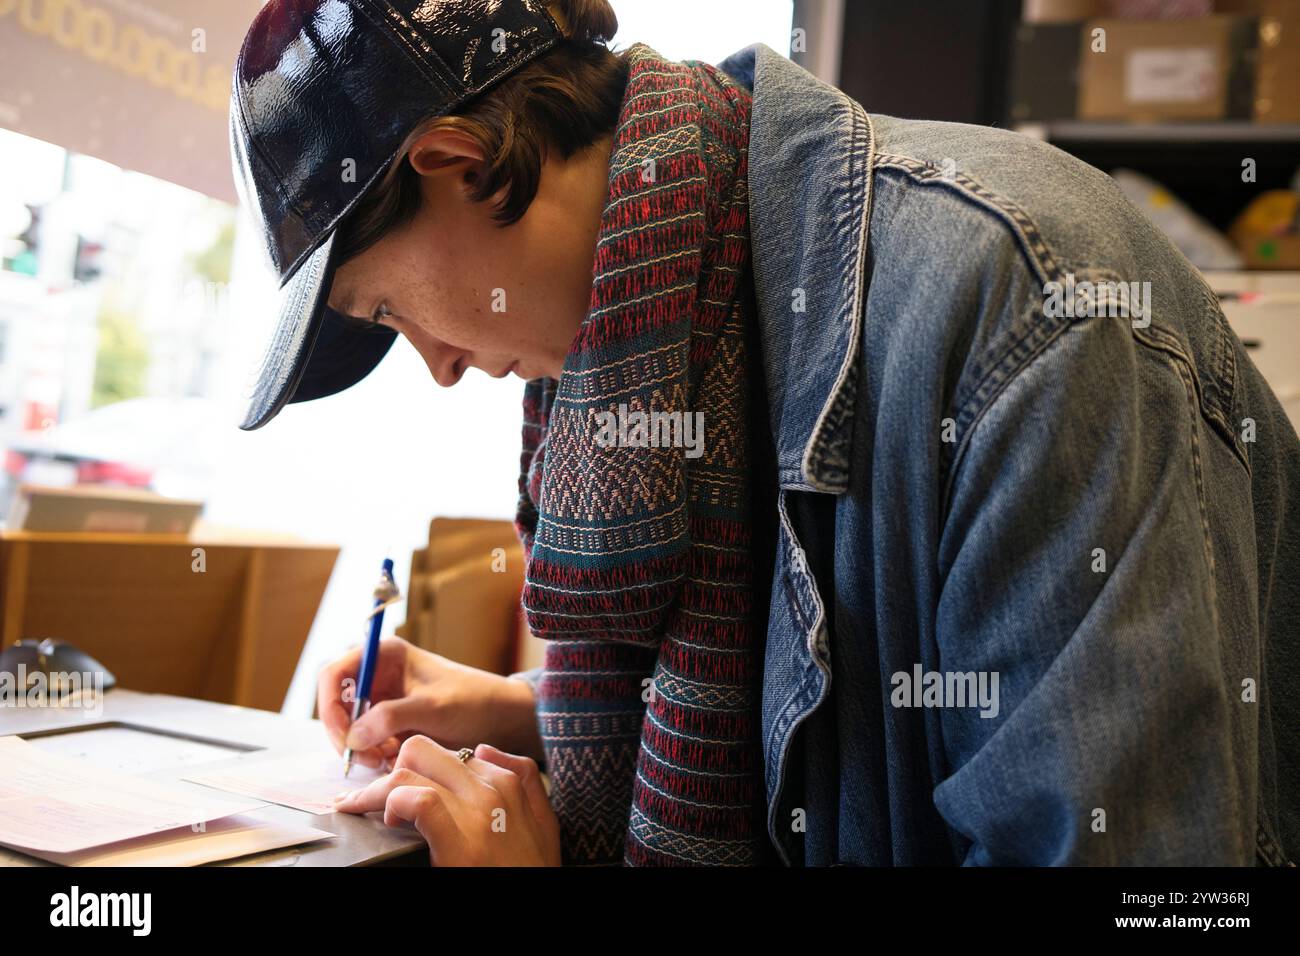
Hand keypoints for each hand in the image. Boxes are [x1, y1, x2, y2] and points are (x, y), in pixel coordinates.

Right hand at [316, 637, 541, 770]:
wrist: (502, 719)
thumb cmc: (474, 701)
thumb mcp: (433, 708)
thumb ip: (391, 718)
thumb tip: (353, 735)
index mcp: (386, 655)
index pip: (334, 674)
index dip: (329, 705)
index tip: (343, 736)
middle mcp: (380, 675)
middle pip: (338, 705)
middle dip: (347, 734)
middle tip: (366, 759)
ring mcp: (385, 700)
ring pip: (351, 727)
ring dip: (362, 748)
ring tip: (387, 760)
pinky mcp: (392, 723)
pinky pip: (368, 741)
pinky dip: (375, 754)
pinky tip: (395, 759)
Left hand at [332, 736, 559, 865]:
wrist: (536, 909)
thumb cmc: (531, 869)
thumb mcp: (545, 822)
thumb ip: (526, 778)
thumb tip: (486, 749)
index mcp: (507, 782)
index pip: (446, 752)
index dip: (418, 770)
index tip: (403, 789)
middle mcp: (490, 789)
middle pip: (420, 751)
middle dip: (393, 772)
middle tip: (383, 800)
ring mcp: (476, 812)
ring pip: (408, 771)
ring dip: (377, 791)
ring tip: (370, 812)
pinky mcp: (459, 841)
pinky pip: (416, 800)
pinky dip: (394, 804)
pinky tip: (391, 821)